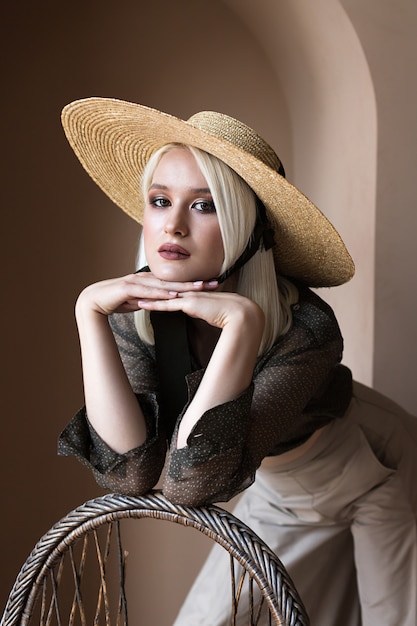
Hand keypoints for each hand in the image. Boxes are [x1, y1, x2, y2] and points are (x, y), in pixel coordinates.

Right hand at [75, 272, 218, 318]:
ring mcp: (137, 281)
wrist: (92, 300)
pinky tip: (173, 296)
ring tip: (199, 288)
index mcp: (149, 280)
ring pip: (164, 284)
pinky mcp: (128, 288)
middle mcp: (145, 278)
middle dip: (194, 282)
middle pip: (174, 280)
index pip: (174, 282)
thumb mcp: (137, 301)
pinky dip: (161, 293)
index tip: (210, 285)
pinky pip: (148, 291)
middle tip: (214, 283)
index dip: (192, 283)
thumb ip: (150, 301)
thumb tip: (162, 304)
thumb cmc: (114, 301)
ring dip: (182, 286)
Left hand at [138, 287, 263, 332]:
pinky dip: (153, 305)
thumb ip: (203, 310)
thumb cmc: (229, 314)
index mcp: (194, 293)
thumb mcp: (212, 311)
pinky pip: (167, 305)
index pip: (171, 290)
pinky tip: (141, 306)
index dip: (157, 290)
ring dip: (146, 296)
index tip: (145, 290)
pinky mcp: (188, 304)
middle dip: (146, 290)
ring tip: (130, 296)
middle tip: (131, 290)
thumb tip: (197, 312)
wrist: (239, 312)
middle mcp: (189, 292)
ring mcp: (188, 296)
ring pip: (162, 295)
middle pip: (163, 290)